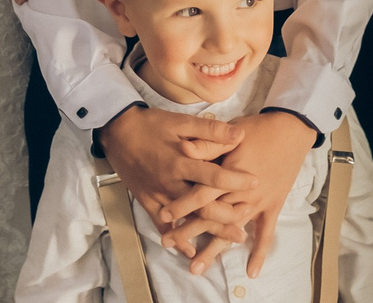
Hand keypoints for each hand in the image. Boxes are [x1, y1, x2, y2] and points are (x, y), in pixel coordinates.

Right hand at [99, 105, 253, 254]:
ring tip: (231, 238)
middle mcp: (171, 183)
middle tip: (247, 219)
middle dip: (227, 215)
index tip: (255, 183)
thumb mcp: (180, 121)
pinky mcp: (148, 201)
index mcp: (181, 162)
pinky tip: (190, 250)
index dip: (236, 181)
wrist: (117, 132)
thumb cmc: (151, 124)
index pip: (214, 176)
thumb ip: (210, 130)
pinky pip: (162, 225)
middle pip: (203, 205)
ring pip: (187, 218)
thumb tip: (239, 134)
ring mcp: (159, 195)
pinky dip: (177, 239)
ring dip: (210, 230)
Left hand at [180, 111, 314, 277]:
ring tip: (196, 268)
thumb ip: (208, 144)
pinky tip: (251, 272)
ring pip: (232, 231)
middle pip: (211, 217)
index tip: (163, 216)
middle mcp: (242, 193)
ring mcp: (258, 202)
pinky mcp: (272, 206)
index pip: (201, 194)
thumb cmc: (257, 129)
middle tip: (167, 243)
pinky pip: (266, 234)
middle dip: (188, 231)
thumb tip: (184, 148)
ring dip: (213, 250)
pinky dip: (259, 253)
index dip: (181, 205)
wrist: (291, 130)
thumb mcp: (230, 133)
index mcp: (229, 173)